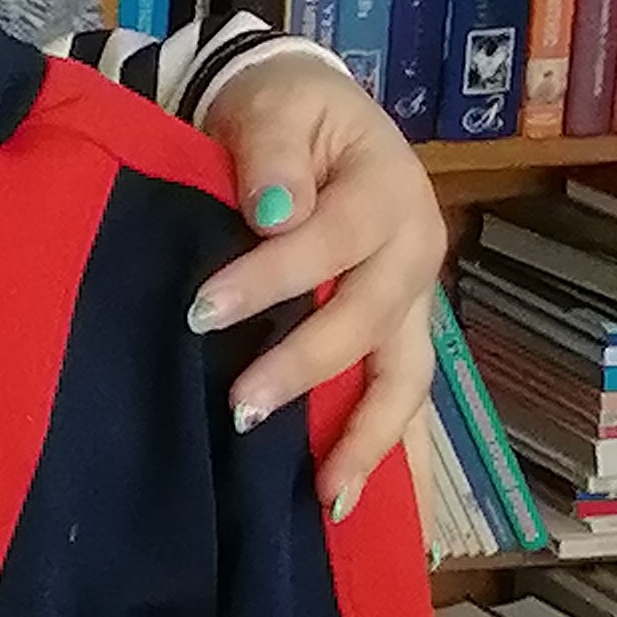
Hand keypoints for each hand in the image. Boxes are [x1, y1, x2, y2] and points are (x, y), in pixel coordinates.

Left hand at [187, 58, 442, 517]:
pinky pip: (402, 402)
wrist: (310, 117)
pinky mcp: (396, 335)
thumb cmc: (286, 115)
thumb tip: (277, 210)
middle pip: (373, 322)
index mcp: (388, 189)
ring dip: (368, 439)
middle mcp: (415, 251)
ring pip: (405, 377)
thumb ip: (271, 153)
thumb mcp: (275, 108)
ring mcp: (411, 302)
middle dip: (308, 369)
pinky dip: (388, 455)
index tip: (202, 312)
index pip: (333, 240)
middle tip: (241, 410)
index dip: (273, 276)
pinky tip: (357, 508)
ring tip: (328, 498)